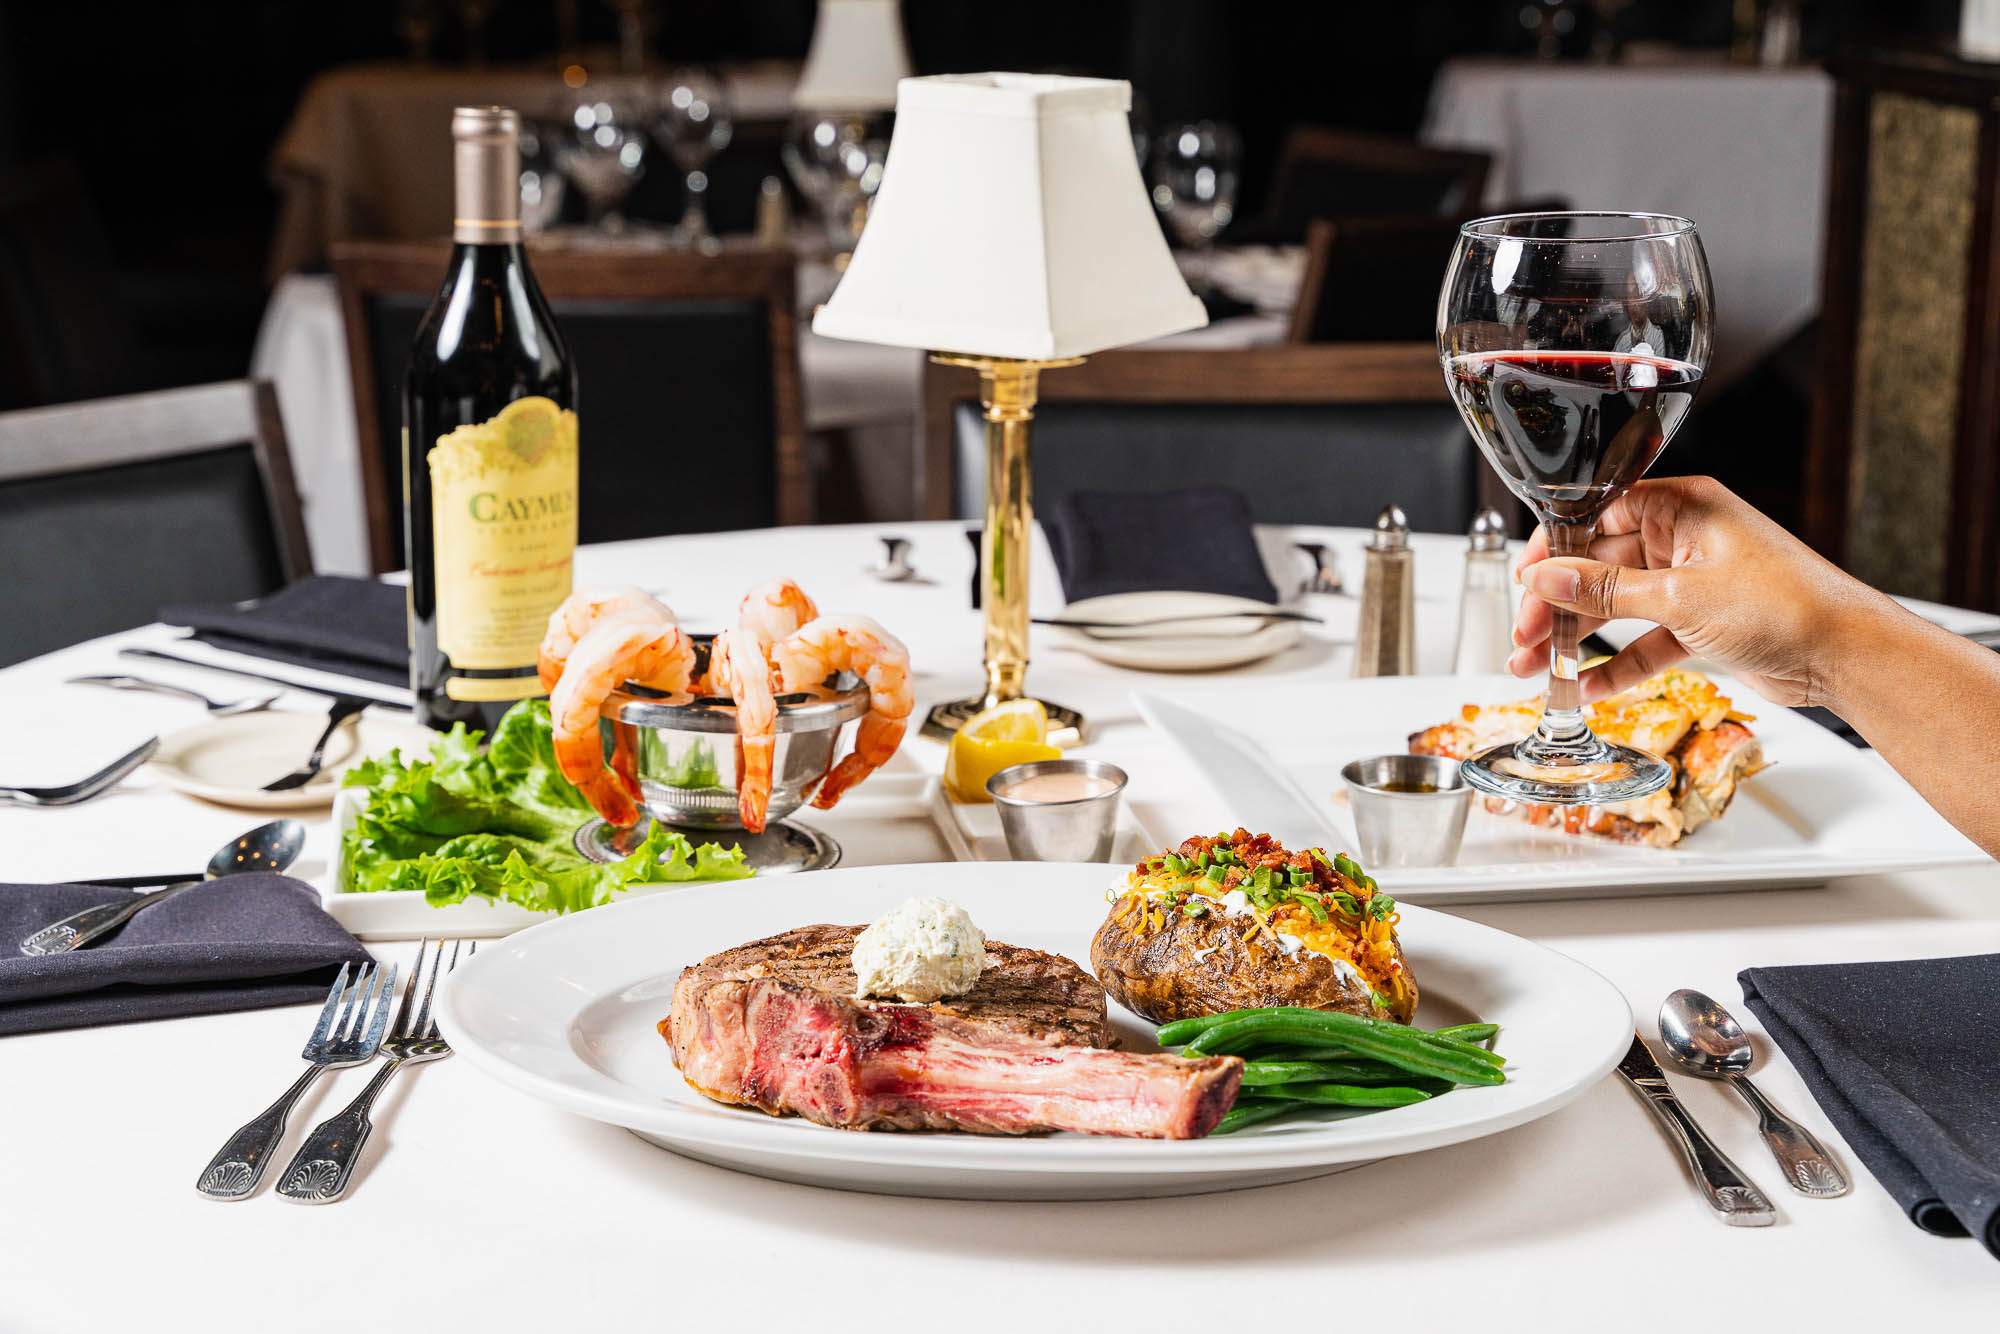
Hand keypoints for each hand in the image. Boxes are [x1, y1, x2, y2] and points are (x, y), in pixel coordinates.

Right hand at [1507, 476, 1895, 708]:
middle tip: (1524, 637)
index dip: (1554, 547)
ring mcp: (1690, 581)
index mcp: (1681, 507)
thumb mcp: (1681, 597)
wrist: (1846, 655)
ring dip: (1576, 638)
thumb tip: (1545, 578)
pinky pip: (1642, 639)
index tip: (1523, 580)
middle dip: (1557, 603)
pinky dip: (1616, 663)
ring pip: (1615, 606)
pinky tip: (1585, 688)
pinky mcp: (1699, 622)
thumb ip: (1605, 590)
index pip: (1595, 514)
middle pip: (1598, 565)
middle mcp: (1683, 538)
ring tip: (1536, 668)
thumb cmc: (1785, 605)